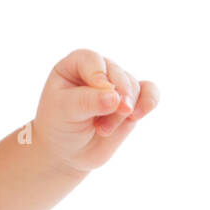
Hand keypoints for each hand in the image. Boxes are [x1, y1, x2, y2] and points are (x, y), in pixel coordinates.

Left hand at [31, 48, 158, 174]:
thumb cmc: (59, 124)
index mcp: (74, 66)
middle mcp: (97, 70)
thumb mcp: (64, 111)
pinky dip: (149, 102)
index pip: (92, 59)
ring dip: (123, 111)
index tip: (100, 90)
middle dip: (114, 100)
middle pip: (117, 73)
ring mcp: (117, 85)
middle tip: (101, 126)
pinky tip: (138, 115)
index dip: (98, 74)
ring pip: (133, 87)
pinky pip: (150, 92)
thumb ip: (87, 101)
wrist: (68, 151)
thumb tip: (115, 97)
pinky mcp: (132, 100)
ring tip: (103, 130)